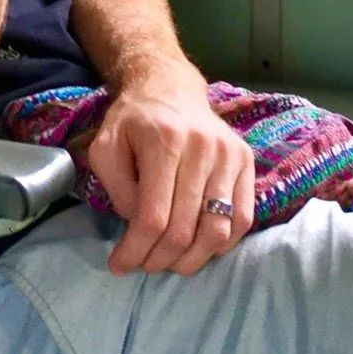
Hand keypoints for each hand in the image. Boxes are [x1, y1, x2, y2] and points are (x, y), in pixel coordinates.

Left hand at [87, 64, 255, 277]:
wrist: (170, 88)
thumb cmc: (134, 121)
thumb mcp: (106, 147)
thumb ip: (117, 189)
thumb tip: (138, 227)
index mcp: (164, 140)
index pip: (154, 216)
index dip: (136, 250)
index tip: (118, 265)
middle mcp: (203, 147)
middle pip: (185, 229)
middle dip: (159, 259)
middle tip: (143, 264)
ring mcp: (230, 154)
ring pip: (217, 230)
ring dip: (191, 260)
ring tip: (170, 263)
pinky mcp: (246, 161)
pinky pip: (242, 219)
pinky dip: (221, 244)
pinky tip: (198, 247)